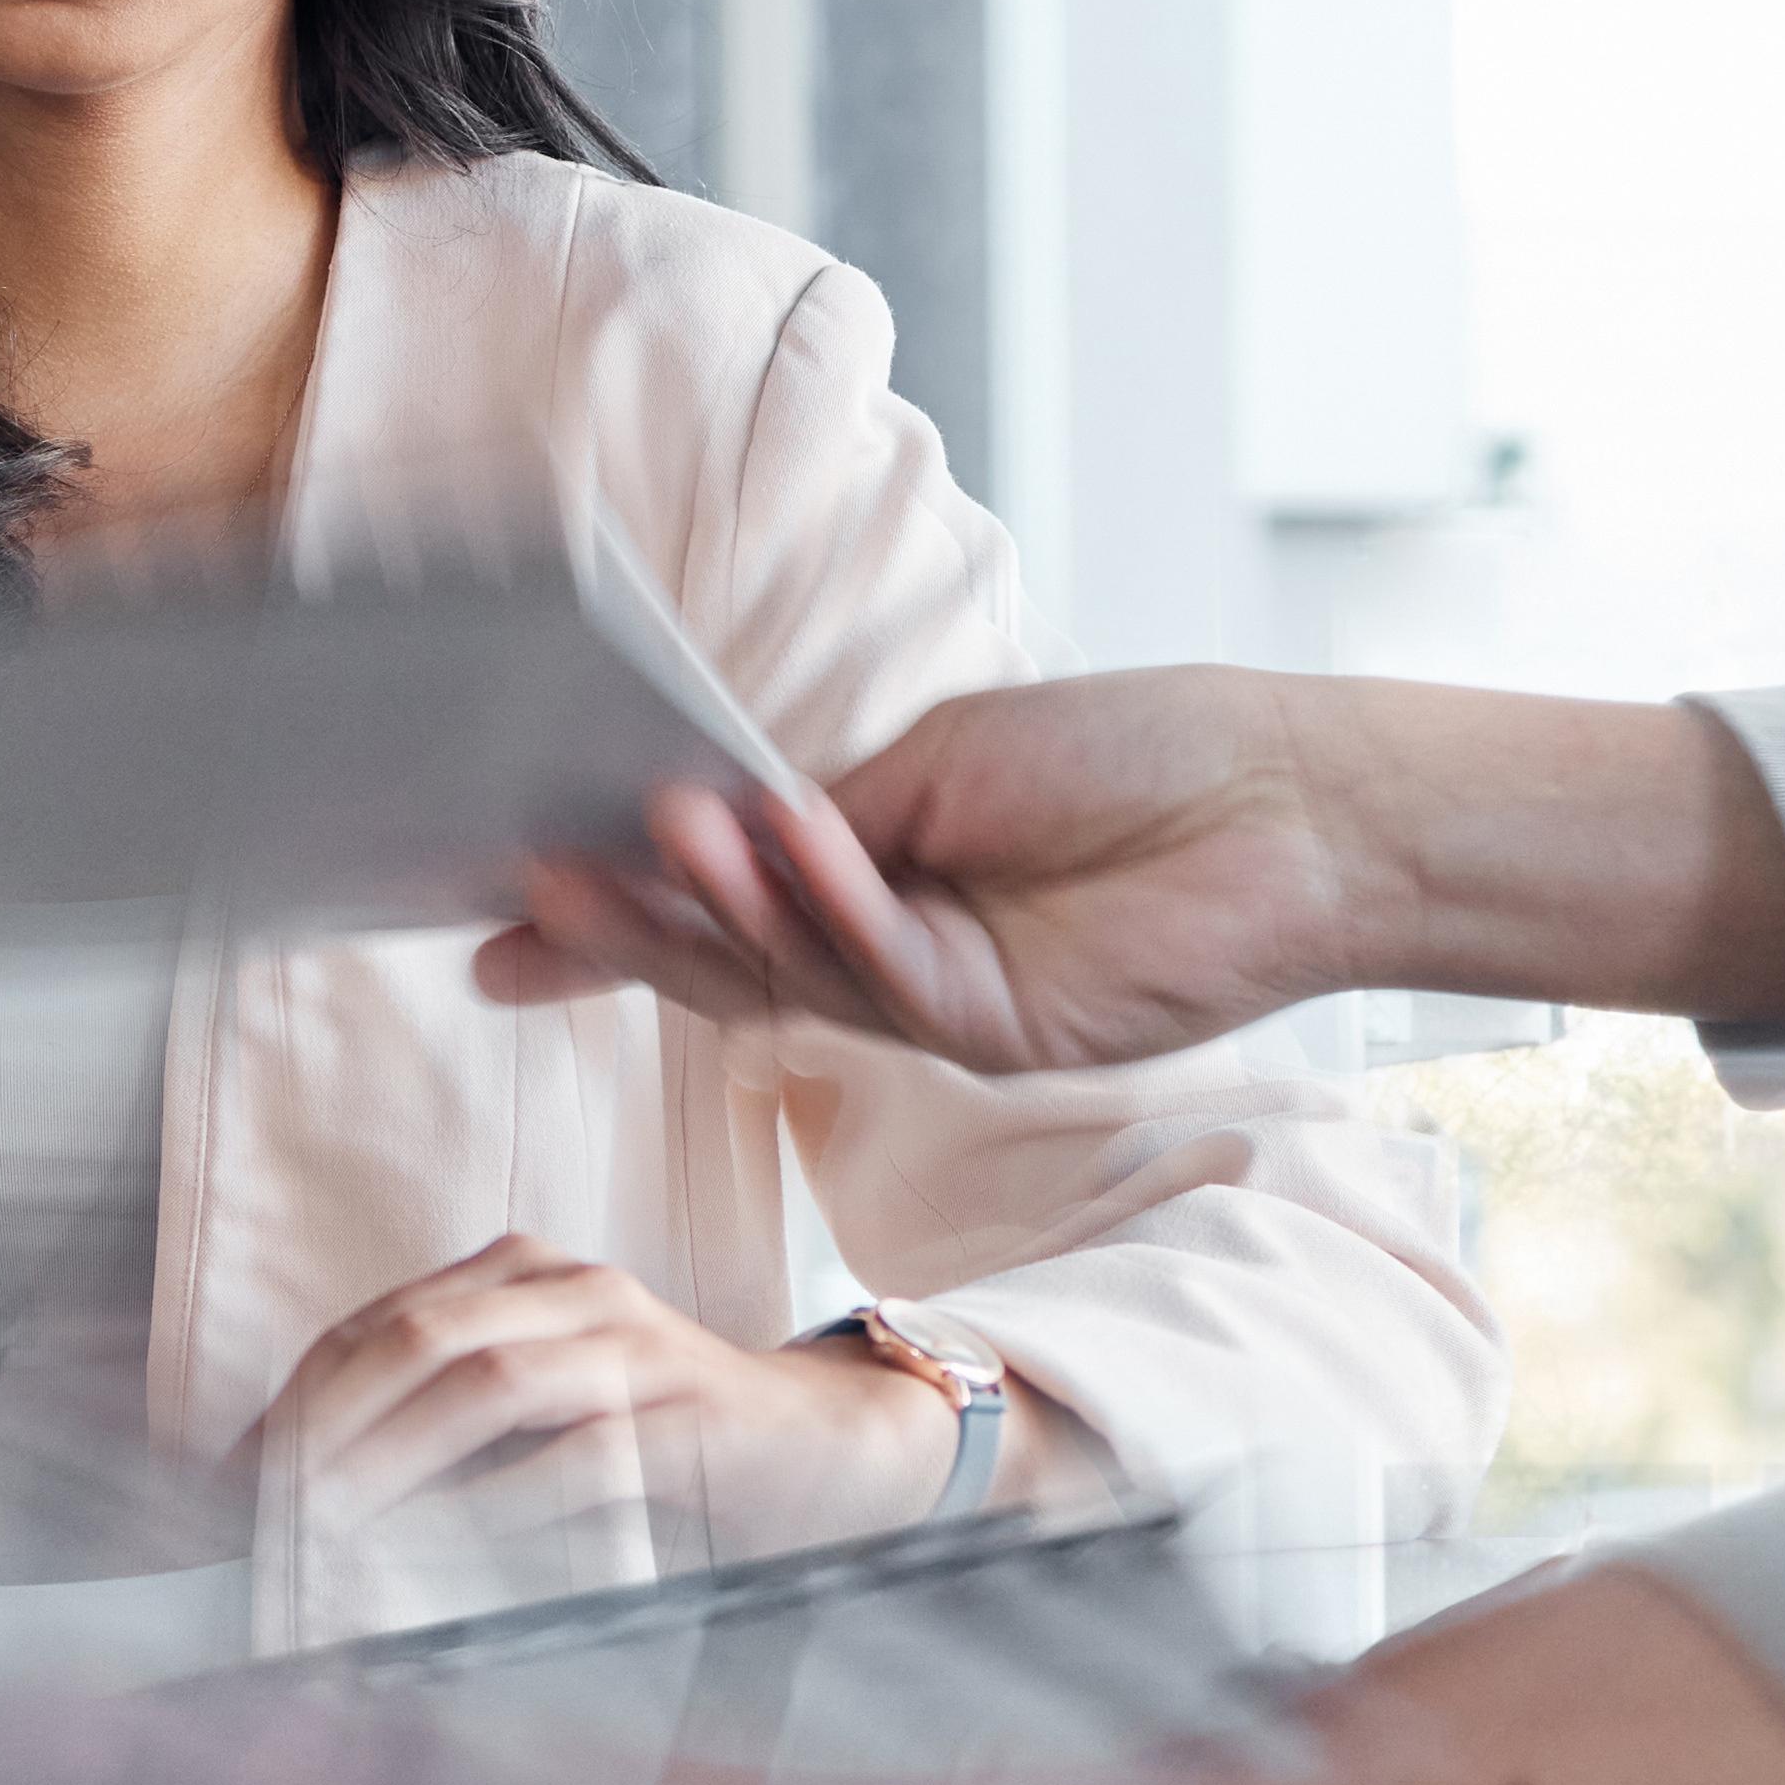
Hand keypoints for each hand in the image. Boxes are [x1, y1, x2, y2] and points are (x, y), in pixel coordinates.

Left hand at [257, 1235, 966, 1565]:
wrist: (821, 1446)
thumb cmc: (657, 1442)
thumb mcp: (539, 1415)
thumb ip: (448, 1428)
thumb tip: (317, 1495)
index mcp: (522, 1275)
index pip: (377, 1323)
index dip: (297, 1399)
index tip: (235, 1480)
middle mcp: (574, 1290)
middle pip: (418, 1338)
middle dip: (329, 1425)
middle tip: (265, 1507)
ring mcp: (637, 1346)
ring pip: (491, 1382)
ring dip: (400, 1460)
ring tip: (336, 1525)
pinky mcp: (691, 1415)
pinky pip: (586, 1451)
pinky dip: (508, 1501)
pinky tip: (453, 1546)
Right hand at [484, 673, 1784, 1064]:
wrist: (1290, 804)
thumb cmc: (1140, 758)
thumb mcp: (943, 762)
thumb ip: (824, 810)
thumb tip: (699, 824)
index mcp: (873, 882)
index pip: (714, 911)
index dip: (607, 924)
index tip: (494, 923)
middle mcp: (890, 955)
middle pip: (727, 960)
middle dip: (625, 927)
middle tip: (532, 888)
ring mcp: (938, 1003)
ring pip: (785, 977)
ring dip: (715, 901)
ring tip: (656, 827)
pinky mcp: (996, 1027)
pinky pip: (882, 971)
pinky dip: (832, 900)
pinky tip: (797, 835)